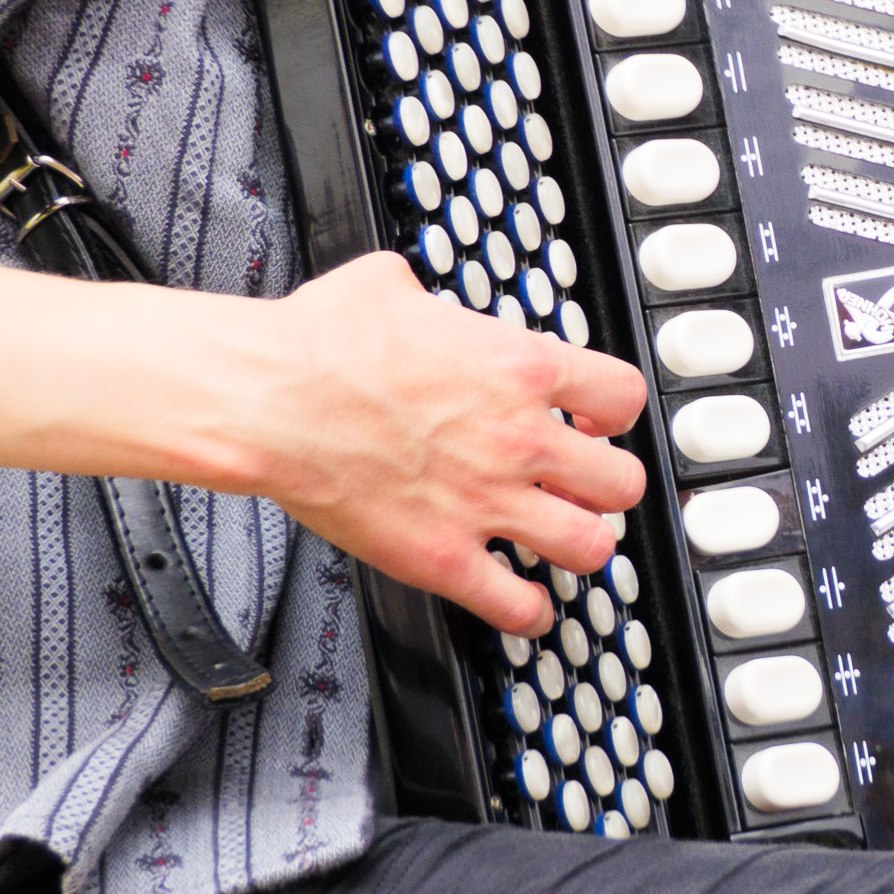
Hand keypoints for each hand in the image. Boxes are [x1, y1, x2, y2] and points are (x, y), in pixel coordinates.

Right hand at [241, 255, 646, 635]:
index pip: (623, 396)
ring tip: (562, 541)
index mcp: (520, 366)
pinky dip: (526, 610)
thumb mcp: (389, 283)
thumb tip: (413, 293)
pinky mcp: (443, 556)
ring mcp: (486, 502)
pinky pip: (516, 606)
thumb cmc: (318, 341)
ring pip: (591, 547)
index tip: (595, 422)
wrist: (269, 400)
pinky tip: (520, 601)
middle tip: (583, 488)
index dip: (614, 414)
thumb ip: (427, 298)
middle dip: (607, 487)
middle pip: (622, 482)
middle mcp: (519, 437)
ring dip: (581, 546)